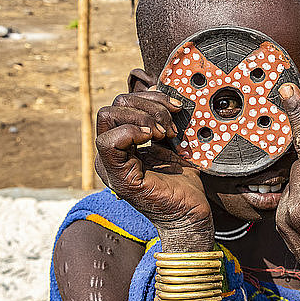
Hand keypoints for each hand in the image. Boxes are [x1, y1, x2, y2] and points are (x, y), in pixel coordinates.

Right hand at [95, 90, 213, 251]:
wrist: (192, 213)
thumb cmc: (184, 180)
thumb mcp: (171, 140)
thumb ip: (160, 118)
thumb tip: (160, 87)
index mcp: (123, 143)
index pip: (123, 102)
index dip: (150, 97)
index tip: (176, 111)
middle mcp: (112, 153)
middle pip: (114, 104)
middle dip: (148, 106)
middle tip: (169, 127)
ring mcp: (110, 165)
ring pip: (108, 115)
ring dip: (142, 117)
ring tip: (163, 134)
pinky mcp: (117, 177)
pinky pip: (108, 142)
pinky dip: (132, 131)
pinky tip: (153, 139)